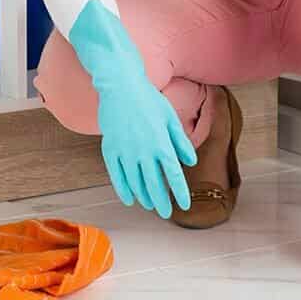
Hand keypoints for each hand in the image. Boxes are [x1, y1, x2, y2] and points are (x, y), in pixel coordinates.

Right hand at [97, 77, 196, 218]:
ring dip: (143, 196)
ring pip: (135, 182)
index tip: (185, 206)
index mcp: (162, 144)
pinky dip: (123, 189)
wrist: (120, 86)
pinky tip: (129, 199)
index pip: (174, 176)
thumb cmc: (148, 99)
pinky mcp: (110, 149)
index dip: (180, 193)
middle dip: (161, 201)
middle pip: (154, 184)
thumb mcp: (170, 117)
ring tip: (150, 205)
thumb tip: (190, 162)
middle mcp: (143, 152)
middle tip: (166, 214)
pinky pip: (116, 175)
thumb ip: (180, 141)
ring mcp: (125, 152)